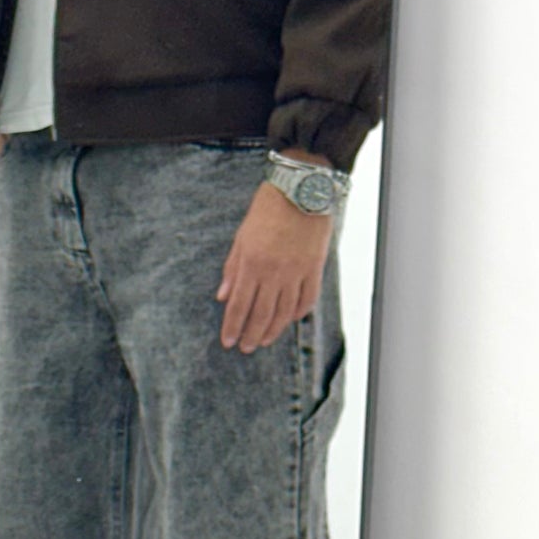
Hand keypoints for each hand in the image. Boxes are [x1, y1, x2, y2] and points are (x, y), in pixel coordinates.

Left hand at [217, 179, 332, 352]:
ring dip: (273, 330)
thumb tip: (223, 296)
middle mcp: (275, 272)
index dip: (232, 326)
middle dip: (251, 335)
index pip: (239, 304)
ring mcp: (297, 271)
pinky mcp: (315, 267)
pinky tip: (289, 320)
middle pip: (261, 313)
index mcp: (252, 263)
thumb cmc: (266, 209)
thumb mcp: (241, 236)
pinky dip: (298, 313)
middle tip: (245, 348)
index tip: (228, 341)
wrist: (301, 190)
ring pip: (284, 311)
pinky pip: (307, 298)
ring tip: (264, 341)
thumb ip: (232, 268)